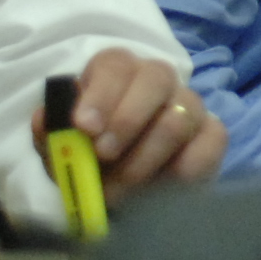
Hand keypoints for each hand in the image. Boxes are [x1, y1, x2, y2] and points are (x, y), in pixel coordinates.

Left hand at [43, 47, 226, 195]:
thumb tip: (47, 120)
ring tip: (119, 191)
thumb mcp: (61, 151)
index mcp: (117, 74)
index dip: (102, 93)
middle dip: (128, 118)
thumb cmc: (89, 162)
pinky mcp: (213, 135)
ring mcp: (189, 106)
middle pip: (156, 77)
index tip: (84, 128)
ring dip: (144, 159)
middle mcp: (157, 81)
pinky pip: (212, 141)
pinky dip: (184, 168)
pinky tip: (161, 190)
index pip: (115, 64)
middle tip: (103, 156)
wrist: (122, 195)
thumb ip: (51, 134)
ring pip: (179, 117)